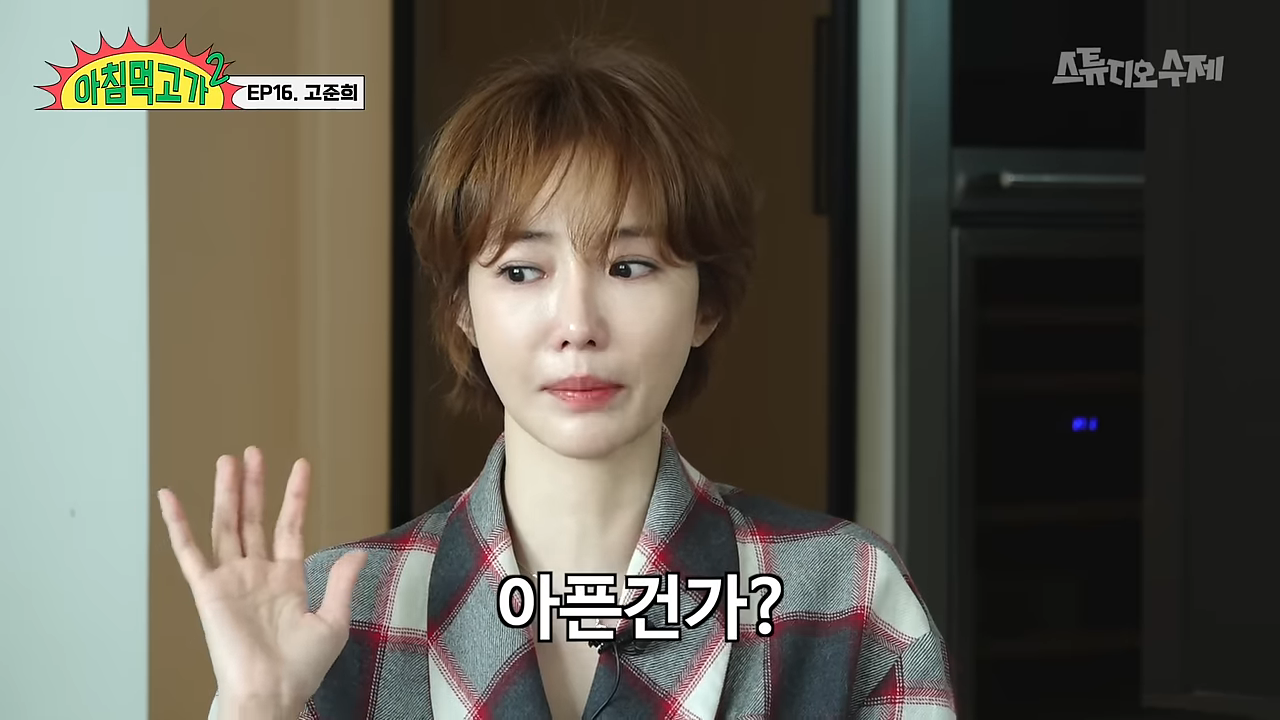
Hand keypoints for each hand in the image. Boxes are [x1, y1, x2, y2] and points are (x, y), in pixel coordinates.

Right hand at [157, 448, 367, 714]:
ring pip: (226, 525)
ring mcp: (231, 580)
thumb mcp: (334, 621)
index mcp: (287, 581)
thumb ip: (343, 583)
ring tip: (227, 460)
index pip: (289, 527)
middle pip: (253, 519)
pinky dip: (177, 523)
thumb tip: (359, 552)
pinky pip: (188, 551)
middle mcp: (256, 575)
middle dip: (254, 485)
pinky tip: (170, 497)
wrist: (272, 691)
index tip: (299, 466)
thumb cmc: (302, 669)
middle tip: (252, 452)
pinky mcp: (207, 590)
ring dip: (226, 493)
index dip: (294, 497)